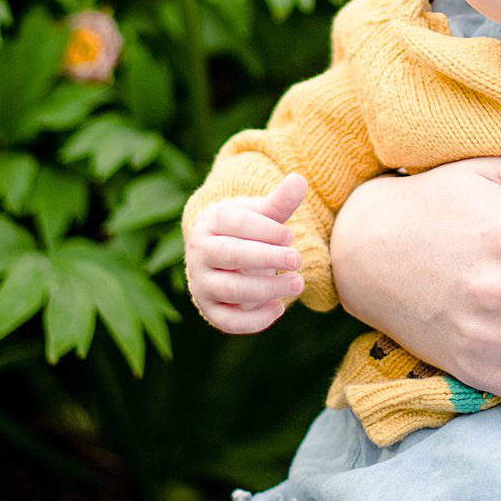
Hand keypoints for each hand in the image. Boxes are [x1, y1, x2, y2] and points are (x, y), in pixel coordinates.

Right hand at [185, 175, 308, 332]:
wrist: (218, 254)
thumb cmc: (246, 231)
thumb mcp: (260, 214)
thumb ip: (280, 202)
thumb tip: (300, 180)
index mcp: (212, 222)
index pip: (234, 222)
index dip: (264, 229)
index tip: (290, 236)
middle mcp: (200, 252)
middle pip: (231, 254)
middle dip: (267, 258)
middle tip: (298, 260)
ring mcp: (202, 282)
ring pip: (231, 288)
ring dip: (266, 288)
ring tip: (298, 284)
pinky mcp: (209, 309)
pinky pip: (227, 320)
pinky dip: (253, 320)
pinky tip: (279, 309)